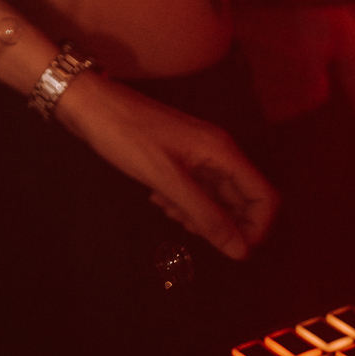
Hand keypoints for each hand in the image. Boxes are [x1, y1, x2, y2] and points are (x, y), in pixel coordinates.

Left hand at [57, 72, 276, 260]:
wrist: (90, 105)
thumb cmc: (125, 136)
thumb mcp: (165, 178)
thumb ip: (205, 214)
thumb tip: (241, 250)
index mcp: (221, 151)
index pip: (264, 196)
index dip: (256, 228)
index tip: (232, 248)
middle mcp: (217, 151)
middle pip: (242, 200)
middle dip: (222, 223)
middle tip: (188, 227)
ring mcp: (199, 154)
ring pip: (218, 198)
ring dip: (199, 214)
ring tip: (168, 209)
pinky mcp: (181, 157)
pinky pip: (197, 189)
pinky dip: (184, 202)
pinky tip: (159, 200)